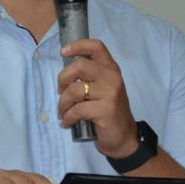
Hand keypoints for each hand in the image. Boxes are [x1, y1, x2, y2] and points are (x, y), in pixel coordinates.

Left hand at [57, 39, 137, 158]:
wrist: (124, 138)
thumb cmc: (109, 113)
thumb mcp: (103, 90)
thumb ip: (89, 79)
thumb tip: (64, 78)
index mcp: (111, 70)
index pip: (96, 47)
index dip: (78, 45)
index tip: (63, 51)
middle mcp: (112, 78)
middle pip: (80, 65)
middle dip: (63, 78)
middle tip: (60, 91)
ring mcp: (110, 93)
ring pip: (74, 90)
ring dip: (62, 103)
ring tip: (63, 112)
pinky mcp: (105, 109)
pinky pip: (76, 110)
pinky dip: (67, 117)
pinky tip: (67, 122)